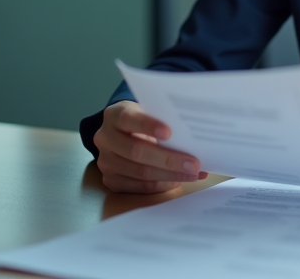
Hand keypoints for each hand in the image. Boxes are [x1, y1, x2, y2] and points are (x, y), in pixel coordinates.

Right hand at [93, 100, 207, 193]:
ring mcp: (106, 161)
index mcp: (114, 115)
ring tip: (193, 174)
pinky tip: (179, 180)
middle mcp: (105, 138)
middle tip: (194, 164)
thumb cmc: (143, 120)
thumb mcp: (149, 112)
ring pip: (140, 173)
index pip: (128, 119)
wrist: (123, 133)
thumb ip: (163, 119)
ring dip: (170, 175)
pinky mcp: (111, 180)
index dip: (148, 126)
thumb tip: (193, 137)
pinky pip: (139, 187)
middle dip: (168, 159)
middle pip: (136, 151)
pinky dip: (162, 185)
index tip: (169, 133)